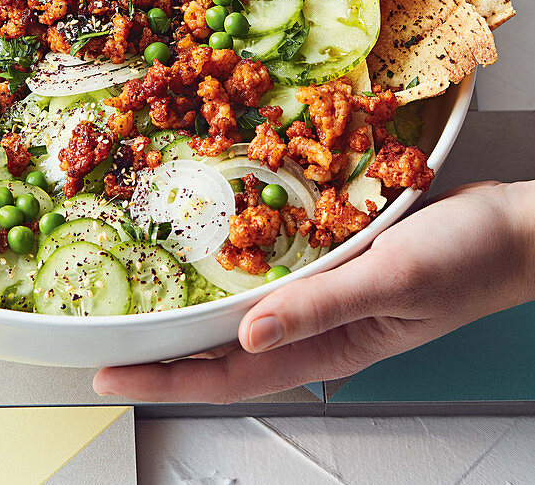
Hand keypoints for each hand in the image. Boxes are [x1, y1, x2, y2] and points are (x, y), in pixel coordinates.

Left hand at [93, 180, 534, 403]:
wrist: (512, 228)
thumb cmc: (466, 258)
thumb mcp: (391, 278)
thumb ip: (320, 306)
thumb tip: (249, 333)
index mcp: (330, 345)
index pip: (229, 373)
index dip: (165, 375)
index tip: (110, 370)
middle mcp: (319, 326)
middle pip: (225, 349)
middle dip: (166, 350)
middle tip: (108, 340)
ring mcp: (326, 295)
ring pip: (245, 312)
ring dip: (195, 311)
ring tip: (145, 301)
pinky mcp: (335, 261)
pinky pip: (273, 271)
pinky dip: (236, 266)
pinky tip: (215, 249)